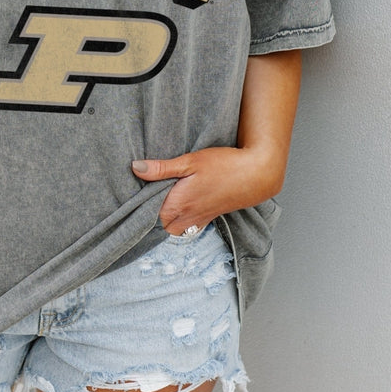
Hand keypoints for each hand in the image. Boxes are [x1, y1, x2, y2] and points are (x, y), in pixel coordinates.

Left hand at [132, 146, 283, 235]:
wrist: (255, 175)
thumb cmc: (223, 166)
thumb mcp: (190, 161)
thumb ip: (162, 168)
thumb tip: (136, 168)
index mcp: (178, 204)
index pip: (147, 213)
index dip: (139, 204)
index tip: (135, 192)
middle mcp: (186, 218)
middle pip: (157, 225)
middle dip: (150, 214)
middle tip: (146, 196)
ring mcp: (198, 221)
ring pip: (171, 230)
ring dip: (164, 219)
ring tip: (160, 201)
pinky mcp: (208, 219)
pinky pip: (186, 229)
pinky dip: (178, 223)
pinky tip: (179, 208)